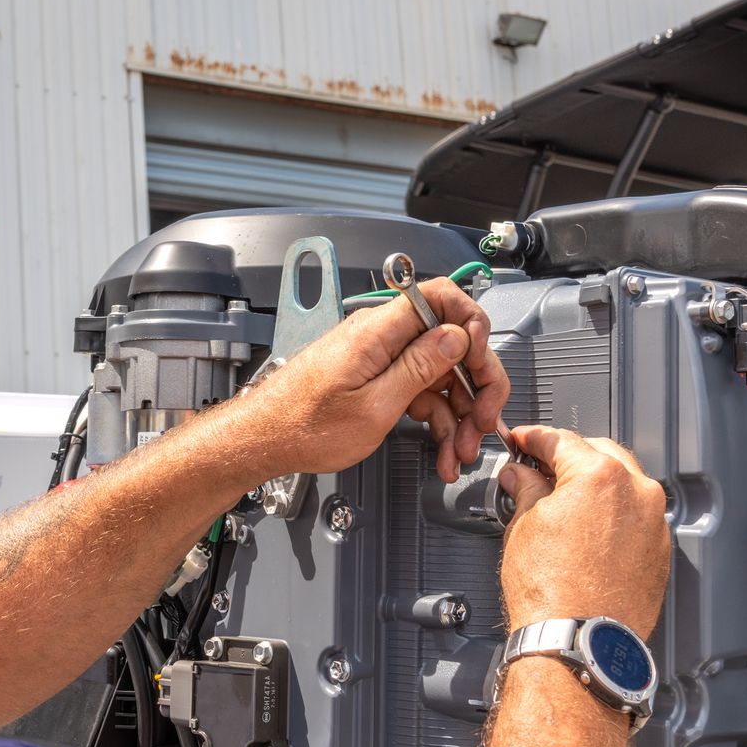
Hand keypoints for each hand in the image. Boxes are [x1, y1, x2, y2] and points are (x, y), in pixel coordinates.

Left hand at [235, 276, 509, 483]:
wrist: (264, 441)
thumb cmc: (304, 427)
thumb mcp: (374, 407)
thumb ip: (419, 368)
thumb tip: (457, 336)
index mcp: (378, 331)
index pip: (441, 295)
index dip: (472, 324)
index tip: (482, 361)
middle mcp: (379, 335)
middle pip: (448, 340)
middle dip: (474, 382)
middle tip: (483, 420)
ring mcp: (378, 355)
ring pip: (437, 372)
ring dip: (457, 412)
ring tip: (459, 450)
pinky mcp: (374, 376)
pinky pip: (417, 388)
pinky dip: (434, 417)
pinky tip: (442, 447)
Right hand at [497, 426, 669, 634]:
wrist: (579, 642)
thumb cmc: (552, 594)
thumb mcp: (524, 527)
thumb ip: (526, 489)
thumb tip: (521, 476)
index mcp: (601, 476)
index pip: (561, 440)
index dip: (533, 438)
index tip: (522, 442)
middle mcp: (638, 492)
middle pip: (599, 454)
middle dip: (568, 457)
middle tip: (539, 469)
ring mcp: (654, 523)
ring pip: (624, 484)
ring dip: (595, 484)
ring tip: (563, 501)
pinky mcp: (660, 551)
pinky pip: (636, 517)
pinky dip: (613, 514)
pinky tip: (588, 529)